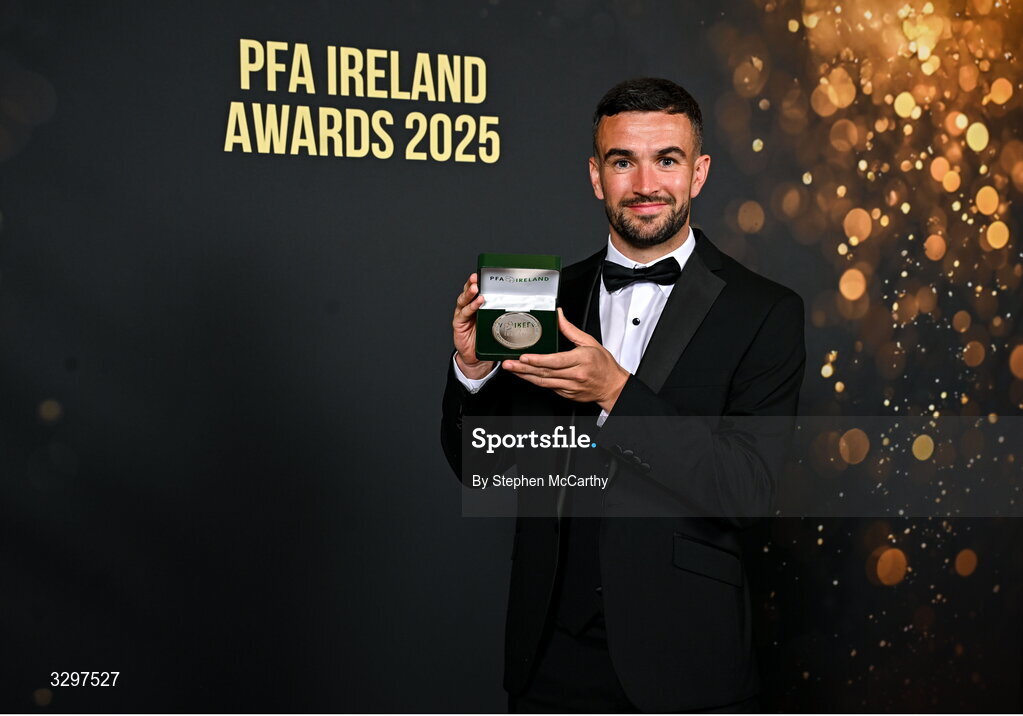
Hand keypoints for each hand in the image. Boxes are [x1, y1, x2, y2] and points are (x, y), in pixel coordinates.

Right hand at [452, 272, 495, 379]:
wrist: (475, 356)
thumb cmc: (486, 339)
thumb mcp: (497, 324)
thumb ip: (505, 315)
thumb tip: (526, 306)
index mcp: (478, 305)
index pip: (478, 290)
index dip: (479, 281)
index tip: (484, 273)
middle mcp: (468, 307)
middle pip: (468, 292)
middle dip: (472, 283)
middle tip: (477, 277)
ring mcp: (463, 315)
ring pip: (464, 300)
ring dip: (469, 293)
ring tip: (476, 288)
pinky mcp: (459, 324)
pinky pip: (464, 314)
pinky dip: (470, 307)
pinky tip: (477, 303)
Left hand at [503, 308, 629, 410]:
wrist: (612, 386)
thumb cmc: (603, 365)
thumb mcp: (590, 342)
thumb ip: (571, 330)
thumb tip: (559, 315)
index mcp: (581, 360)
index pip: (556, 361)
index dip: (538, 360)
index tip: (525, 357)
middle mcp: (575, 375)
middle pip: (545, 372)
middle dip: (524, 368)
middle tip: (509, 363)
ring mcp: (570, 386)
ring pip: (543, 382)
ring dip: (525, 375)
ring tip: (512, 369)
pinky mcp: (566, 394)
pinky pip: (548, 387)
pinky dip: (535, 381)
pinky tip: (525, 376)